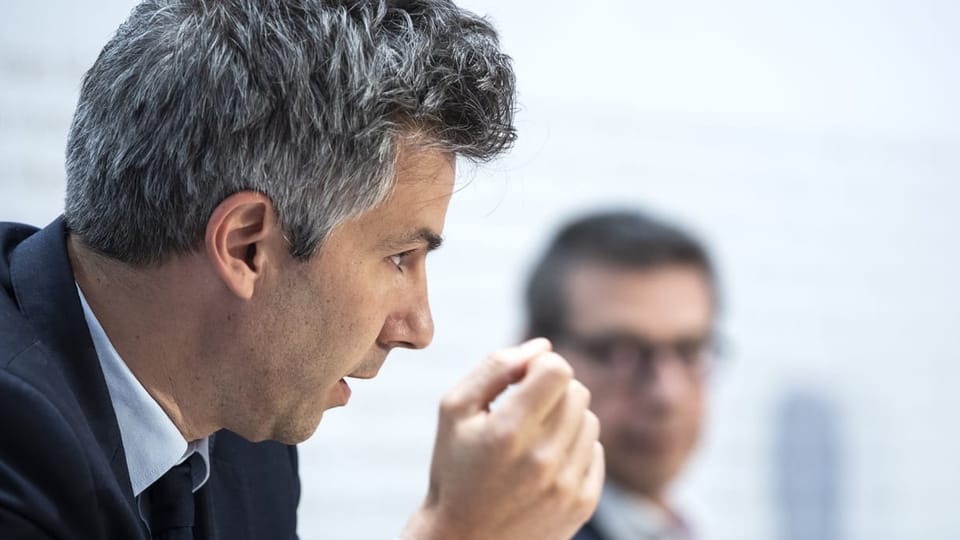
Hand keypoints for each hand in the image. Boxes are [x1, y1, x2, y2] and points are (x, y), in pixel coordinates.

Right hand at [402, 338, 603, 539]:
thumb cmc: (455, 467)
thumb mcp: (455, 410)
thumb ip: (495, 366)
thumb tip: (542, 346)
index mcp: (507, 432)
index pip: (557, 369)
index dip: (541, 365)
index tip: (523, 379)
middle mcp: (542, 459)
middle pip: (577, 391)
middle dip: (553, 390)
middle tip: (525, 409)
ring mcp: (566, 485)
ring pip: (590, 419)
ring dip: (566, 418)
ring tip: (533, 438)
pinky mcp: (582, 503)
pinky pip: (597, 450)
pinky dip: (575, 448)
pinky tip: (546, 461)